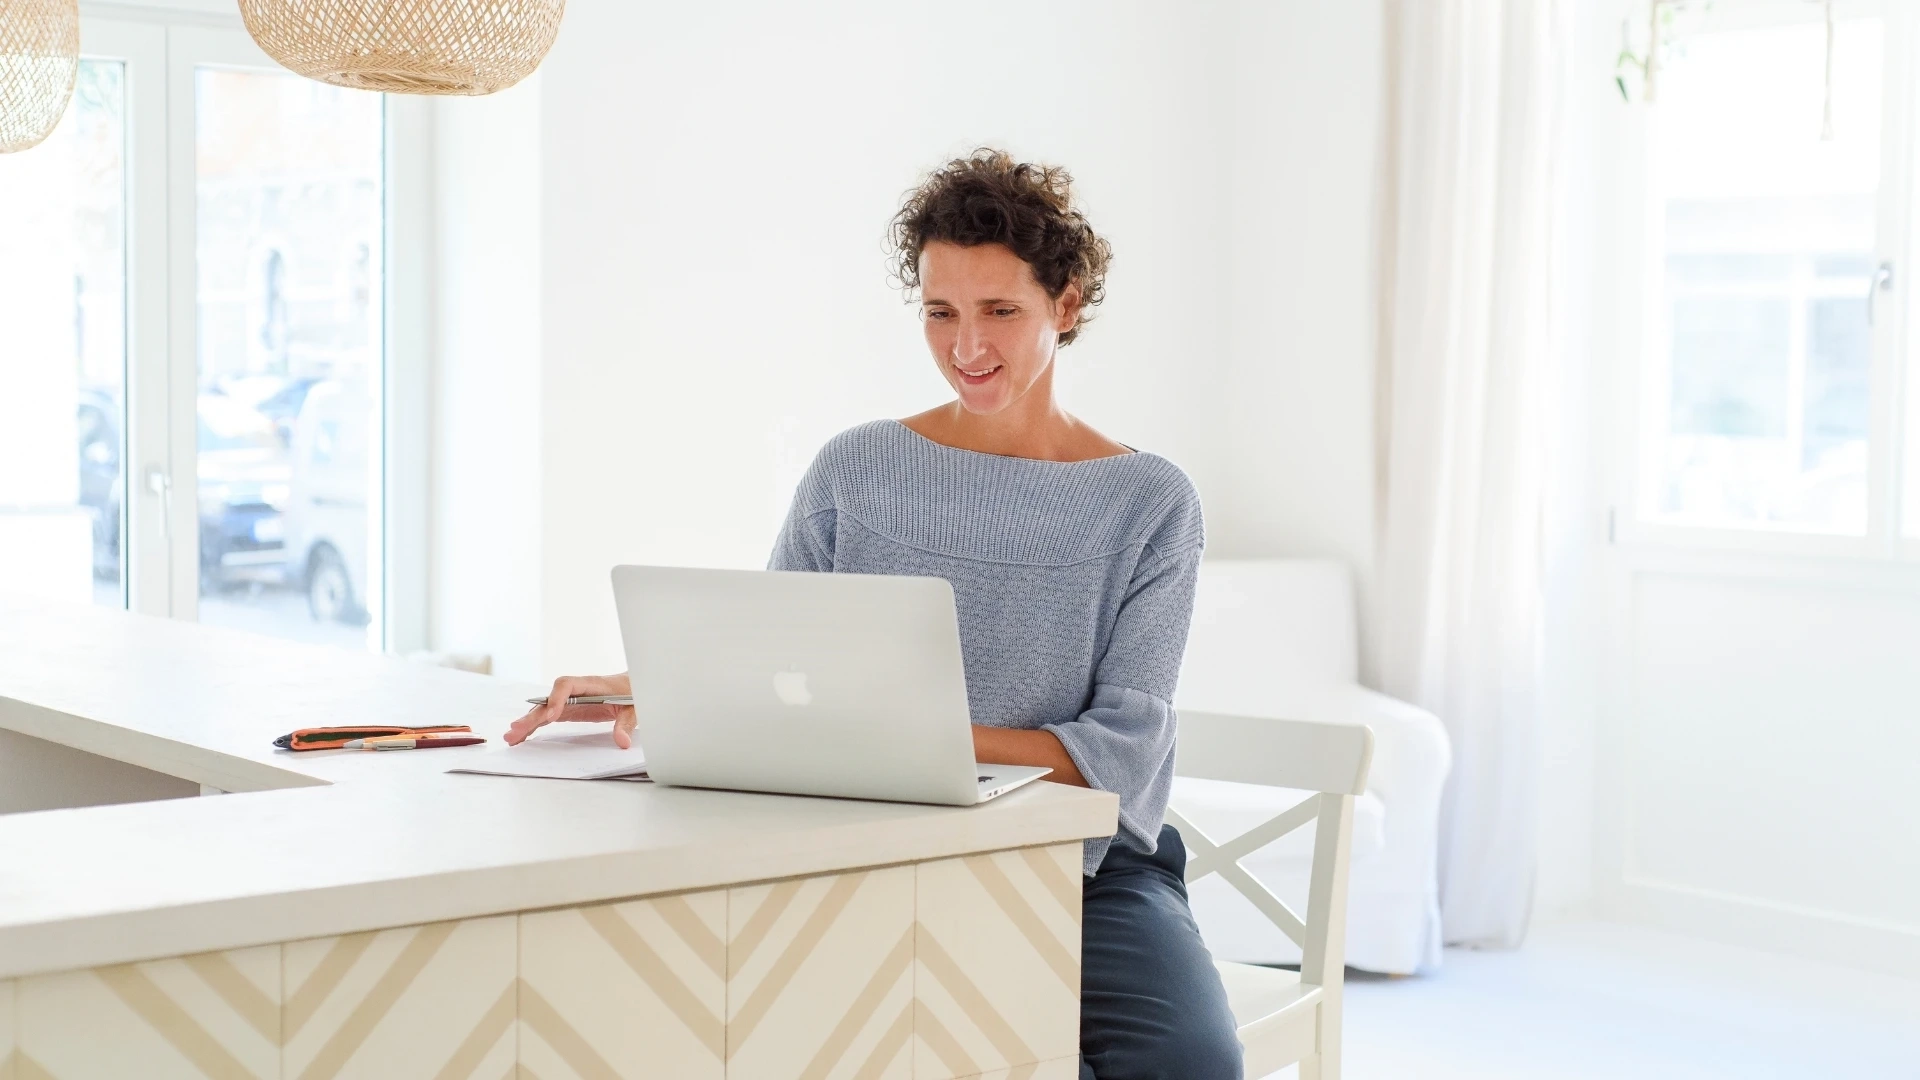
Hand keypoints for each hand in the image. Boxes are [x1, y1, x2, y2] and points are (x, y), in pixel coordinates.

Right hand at [505, 672, 635, 747]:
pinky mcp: (570, 709)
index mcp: (592, 685)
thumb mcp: (636, 708)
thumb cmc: (636, 692)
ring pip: (544, 709)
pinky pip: (549, 716)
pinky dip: (535, 726)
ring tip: (511, 737)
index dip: (556, 698)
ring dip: (528, 722)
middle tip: (517, 730)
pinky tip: (522, 737)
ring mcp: (571, 700)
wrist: (637, 684)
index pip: (567, 685)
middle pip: (549, 699)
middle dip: (533, 715)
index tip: (552, 715)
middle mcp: (577, 691)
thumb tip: (621, 741)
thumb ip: (627, 724)